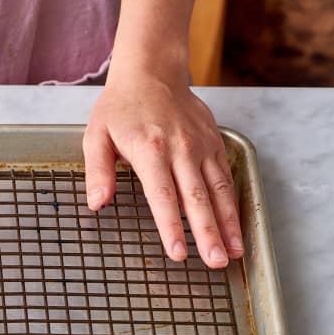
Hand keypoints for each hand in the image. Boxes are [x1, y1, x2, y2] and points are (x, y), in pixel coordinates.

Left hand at [83, 75, 242, 268]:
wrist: (152, 72)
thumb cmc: (120, 108)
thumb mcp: (96, 135)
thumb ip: (98, 171)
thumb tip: (96, 203)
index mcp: (150, 150)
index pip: (162, 196)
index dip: (171, 227)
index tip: (178, 252)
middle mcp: (181, 149)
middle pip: (197, 198)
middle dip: (208, 233)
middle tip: (215, 262)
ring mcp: (201, 145)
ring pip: (219, 190)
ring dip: (228, 223)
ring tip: (233, 253)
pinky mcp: (214, 142)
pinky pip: (226, 177)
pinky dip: (233, 204)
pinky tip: (237, 226)